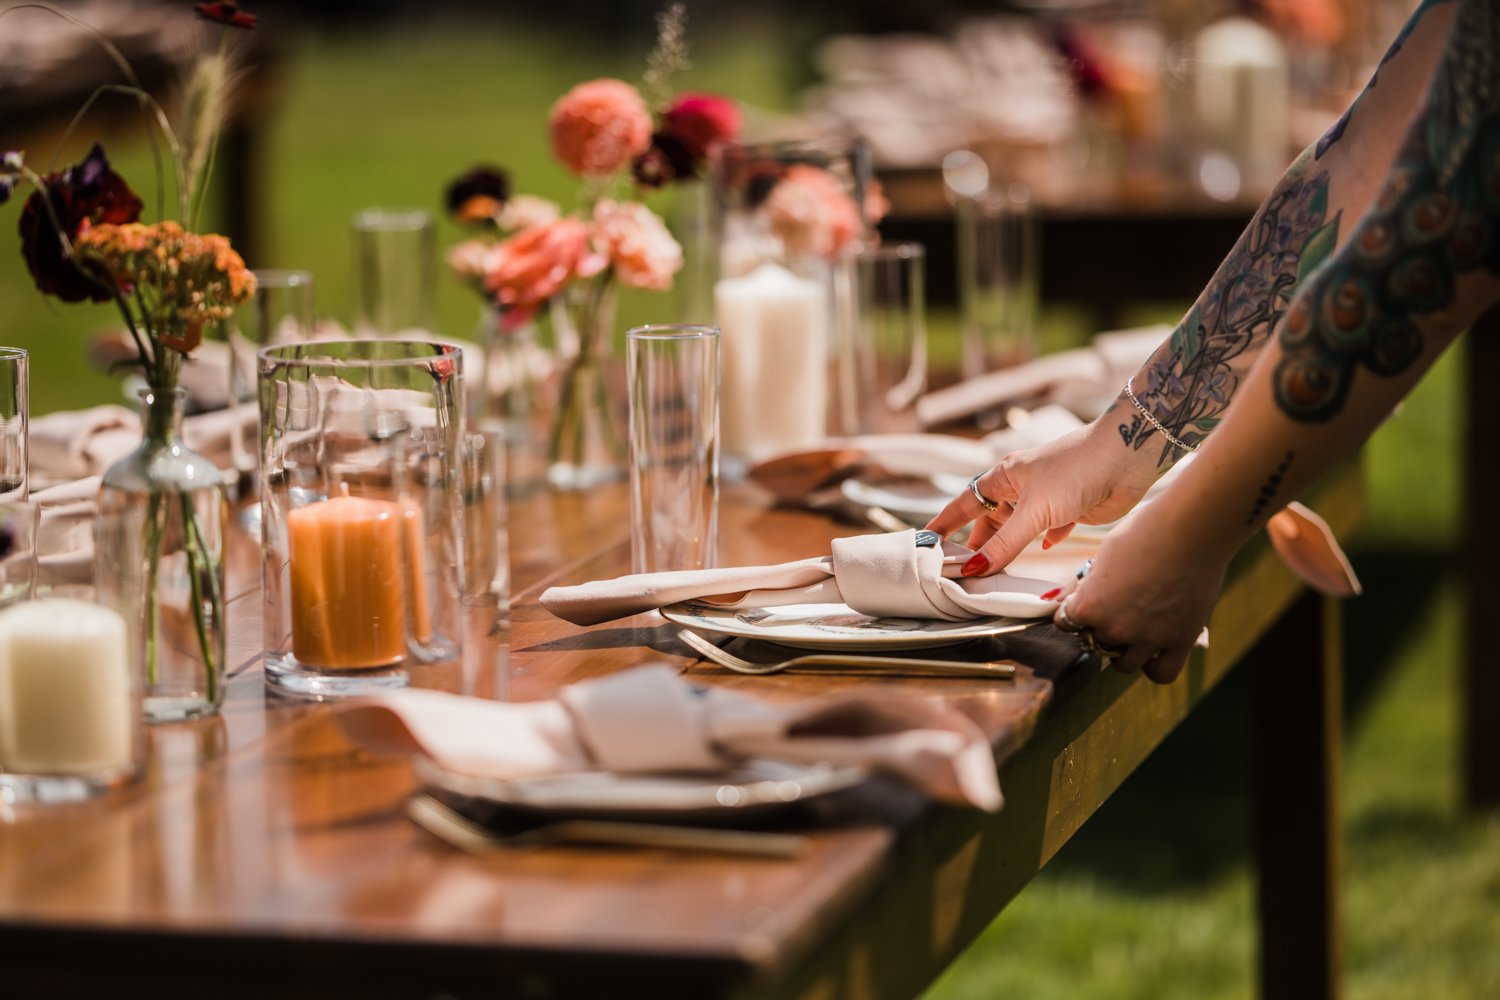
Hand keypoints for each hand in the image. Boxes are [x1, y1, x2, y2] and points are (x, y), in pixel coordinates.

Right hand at [925, 414, 1160, 574]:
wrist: (1126, 458)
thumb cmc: (1075, 469)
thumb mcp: (1033, 511)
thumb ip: (1004, 544)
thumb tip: (974, 569)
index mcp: (1003, 477)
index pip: (964, 504)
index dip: (945, 524)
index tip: (927, 542)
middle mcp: (1020, 487)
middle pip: (988, 521)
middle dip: (976, 545)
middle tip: (961, 573)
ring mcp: (1044, 499)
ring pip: (1016, 529)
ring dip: (1007, 549)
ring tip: (993, 574)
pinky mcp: (1068, 510)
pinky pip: (1046, 530)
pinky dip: (1040, 542)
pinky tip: (1043, 549)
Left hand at [1053, 503, 1226, 682]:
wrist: (1192, 529)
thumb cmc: (1145, 532)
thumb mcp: (1105, 555)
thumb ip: (1090, 585)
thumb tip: (1078, 598)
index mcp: (1090, 605)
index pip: (1066, 622)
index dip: (1073, 610)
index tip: (1082, 602)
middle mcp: (1115, 628)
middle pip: (1096, 641)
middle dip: (1101, 627)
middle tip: (1115, 609)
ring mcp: (1148, 638)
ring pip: (1123, 664)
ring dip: (1124, 650)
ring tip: (1132, 630)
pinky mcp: (1180, 641)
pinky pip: (1162, 673)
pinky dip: (1155, 666)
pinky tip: (1154, 652)